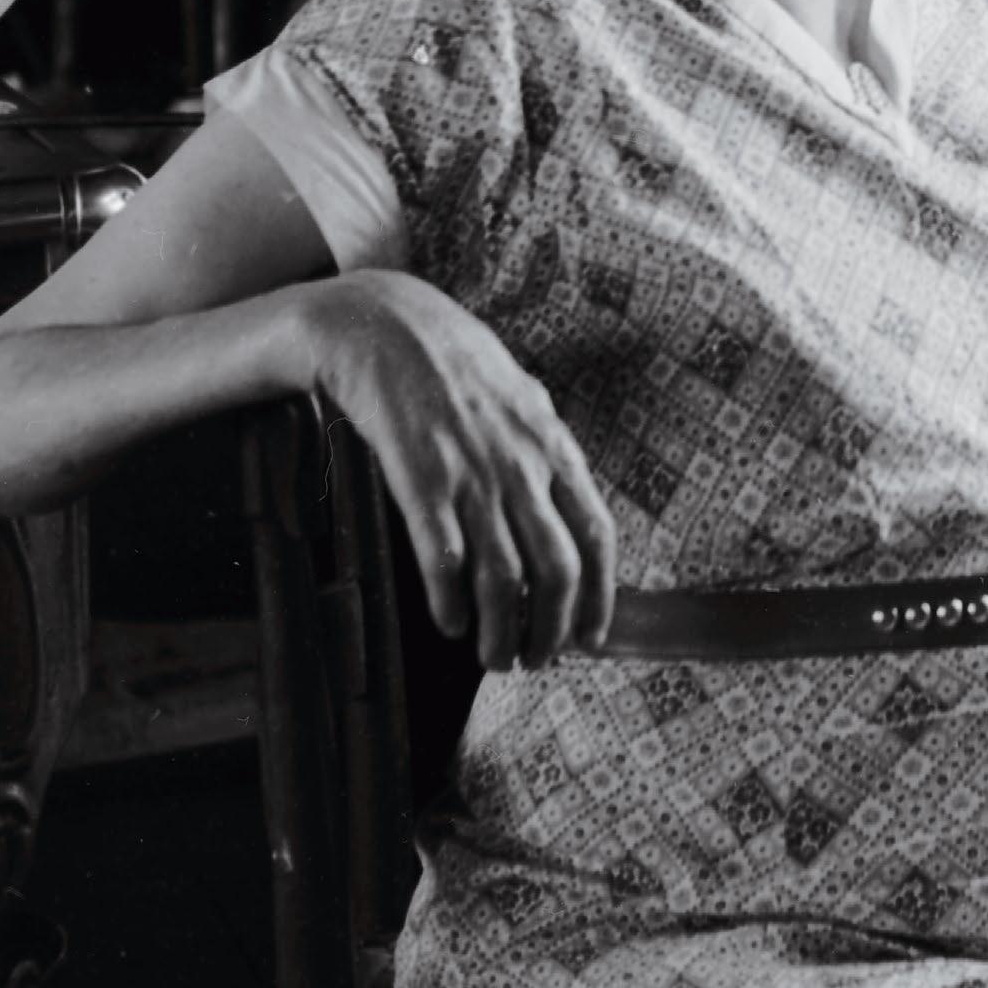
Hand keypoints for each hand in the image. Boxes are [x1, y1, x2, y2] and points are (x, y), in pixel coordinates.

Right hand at [297, 272, 617, 671]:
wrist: (387, 327)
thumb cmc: (457, 364)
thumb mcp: (522, 397)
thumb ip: (545, 450)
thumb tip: (569, 500)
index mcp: (553, 446)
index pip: (597, 535)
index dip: (600, 595)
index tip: (590, 635)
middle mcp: (522, 465)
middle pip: (558, 569)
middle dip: (552, 629)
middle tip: (536, 661)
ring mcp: (473, 474)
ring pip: (503, 578)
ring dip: (502, 633)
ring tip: (494, 658)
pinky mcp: (420, 481)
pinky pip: (444, 560)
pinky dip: (450, 604)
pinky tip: (449, 624)